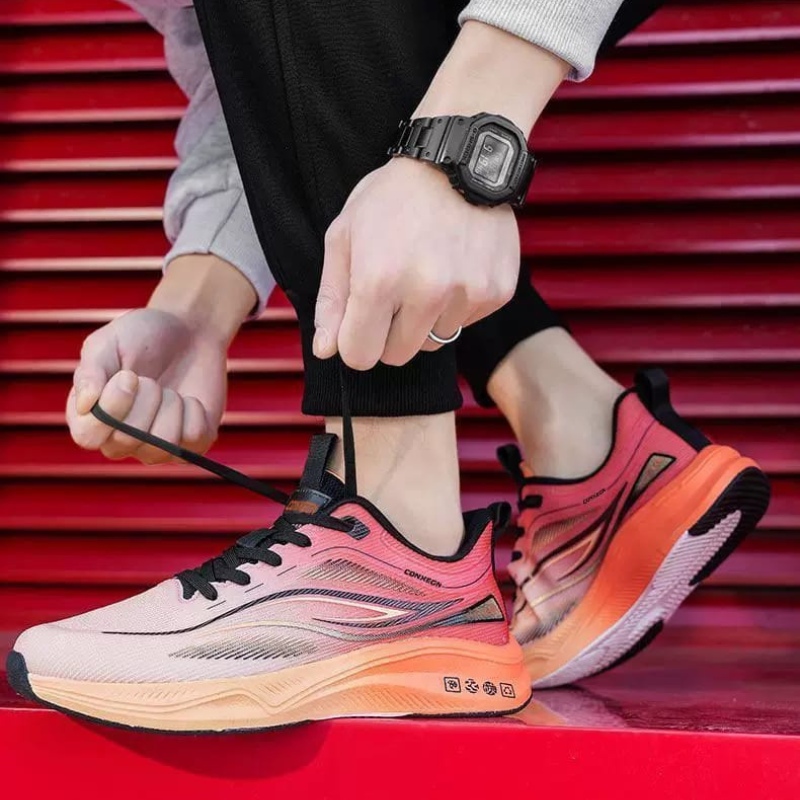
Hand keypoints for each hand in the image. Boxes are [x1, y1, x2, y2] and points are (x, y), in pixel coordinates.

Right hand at [66, 307, 227, 462]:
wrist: (189, 331)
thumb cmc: (141, 337)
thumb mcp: (107, 343)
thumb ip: (90, 371)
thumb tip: (86, 404)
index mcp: (89, 418)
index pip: (88, 437)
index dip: (111, 408)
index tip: (128, 375)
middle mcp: (119, 440)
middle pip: (127, 440)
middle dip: (145, 398)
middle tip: (151, 379)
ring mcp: (156, 446)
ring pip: (163, 443)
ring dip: (171, 405)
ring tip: (169, 390)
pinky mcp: (191, 444)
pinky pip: (194, 438)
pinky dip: (195, 410)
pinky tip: (189, 399)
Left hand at [313, 157, 519, 368]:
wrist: (460, 157)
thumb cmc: (393, 197)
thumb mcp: (344, 236)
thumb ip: (332, 299)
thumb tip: (327, 350)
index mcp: (380, 280)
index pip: (360, 356)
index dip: (354, 342)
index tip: (360, 322)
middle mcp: (427, 292)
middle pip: (397, 355)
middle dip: (389, 333)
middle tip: (394, 292)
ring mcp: (467, 293)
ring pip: (434, 341)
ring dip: (425, 318)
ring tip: (427, 271)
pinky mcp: (497, 292)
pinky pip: (465, 323)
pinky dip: (456, 305)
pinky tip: (454, 266)